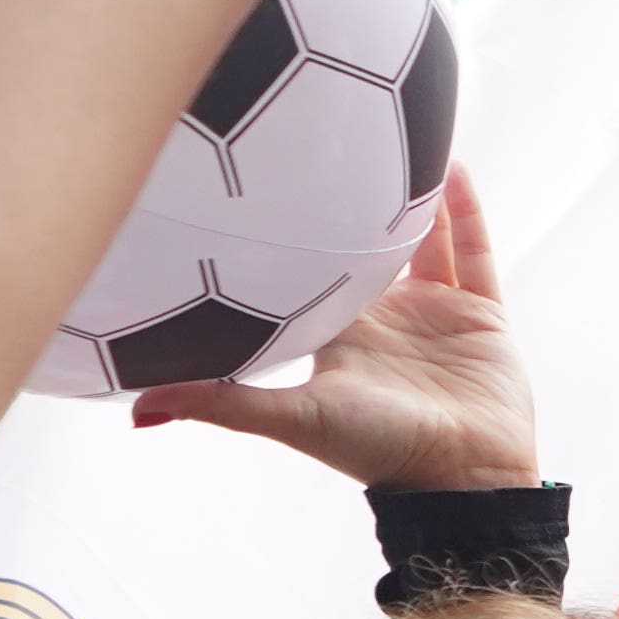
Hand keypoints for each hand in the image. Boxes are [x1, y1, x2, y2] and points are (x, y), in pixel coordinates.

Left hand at [127, 166, 535, 483]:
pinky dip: (466, 212)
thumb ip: (223, 404)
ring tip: (392, 138)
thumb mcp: (293, 418)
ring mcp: (433, 315)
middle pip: (363, 250)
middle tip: (317, 140)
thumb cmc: (376, 452)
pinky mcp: (480, 316)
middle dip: (346, 204)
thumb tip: (138, 409)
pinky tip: (450, 166)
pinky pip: (474, 253)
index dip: (286, 234)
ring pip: (421, 242)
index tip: (255, 182)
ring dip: (410, 198)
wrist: (462, 480)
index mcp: (336, 337)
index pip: (305, 274)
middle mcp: (381, 319)